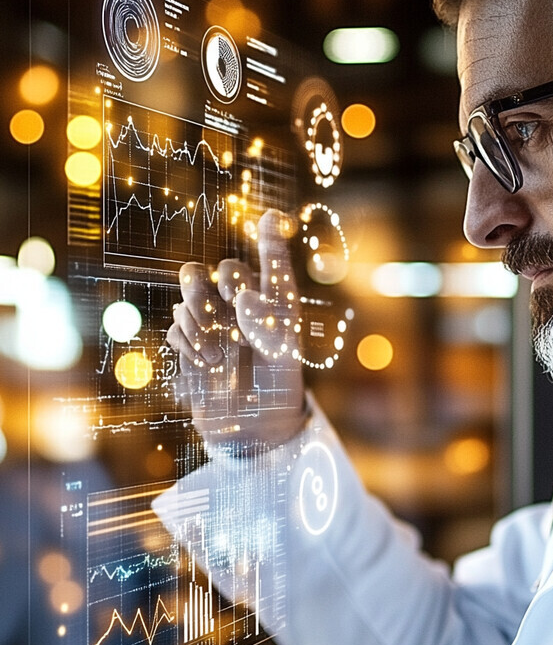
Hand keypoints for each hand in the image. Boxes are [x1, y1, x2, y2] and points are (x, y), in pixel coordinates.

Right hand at [167, 209, 305, 449]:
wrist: (255, 424)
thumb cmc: (279, 384)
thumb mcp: (284, 351)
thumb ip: (268, 320)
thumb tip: (241, 298)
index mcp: (272, 298)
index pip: (270, 258)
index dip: (270, 238)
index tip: (272, 220)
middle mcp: (241, 303)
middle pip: (218, 267)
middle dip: (216, 283)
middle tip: (228, 306)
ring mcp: (213, 320)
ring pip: (191, 288)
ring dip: (198, 312)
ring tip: (217, 349)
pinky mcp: (190, 341)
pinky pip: (177, 323)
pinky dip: (189, 341)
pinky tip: (208, 364)